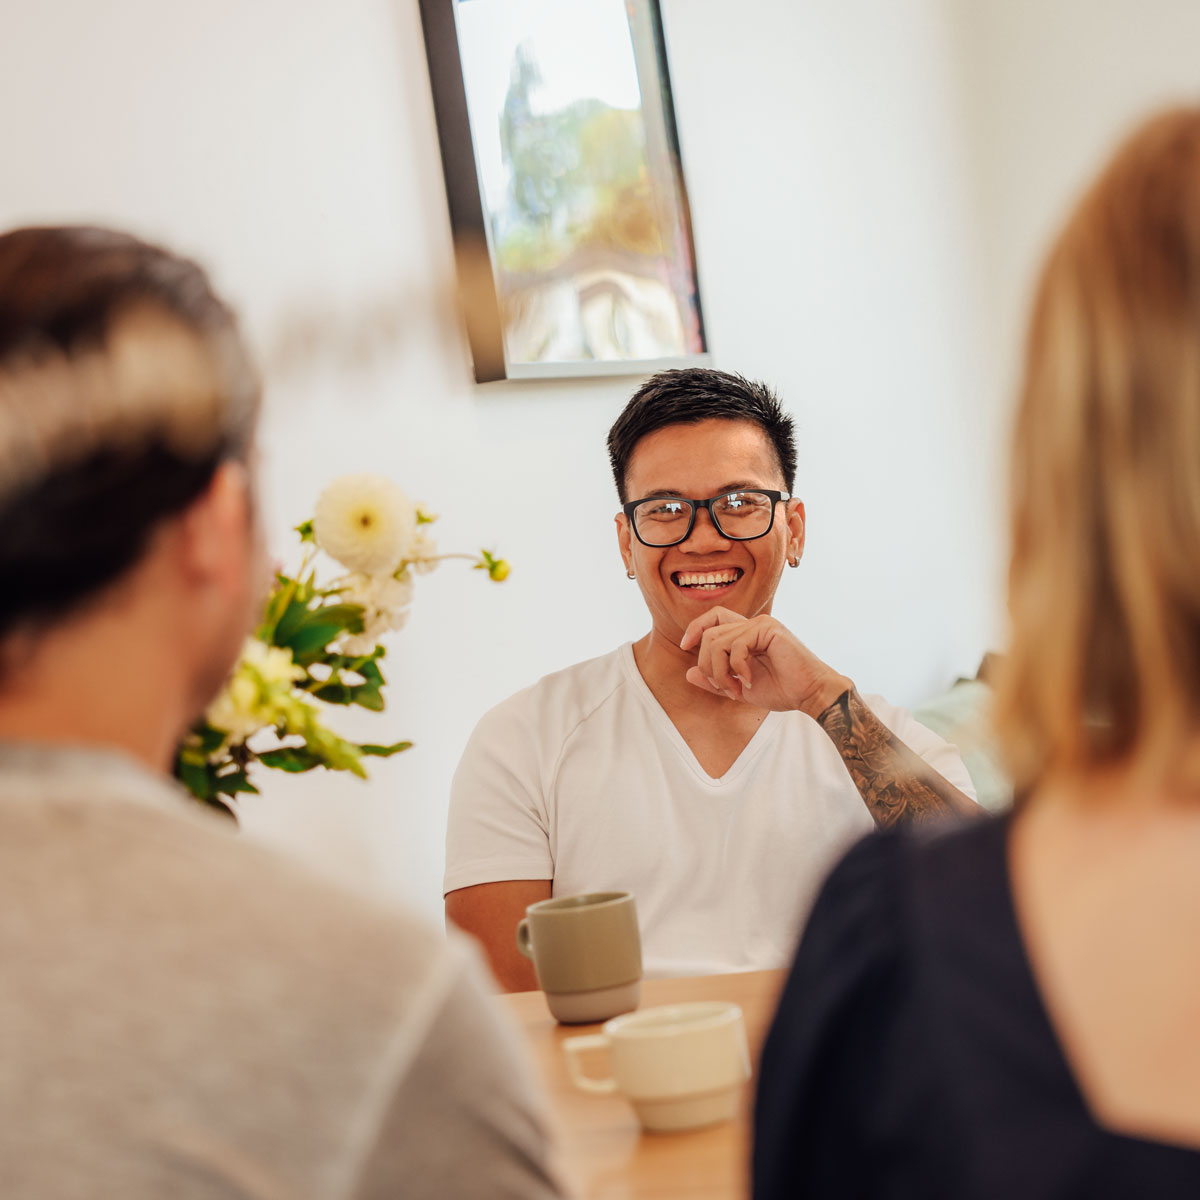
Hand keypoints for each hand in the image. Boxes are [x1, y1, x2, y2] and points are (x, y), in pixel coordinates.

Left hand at [679, 607, 852, 717]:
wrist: (811, 694)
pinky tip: (748, 681)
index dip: (695, 628)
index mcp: (747, 634)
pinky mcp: (769, 629)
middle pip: (709, 633)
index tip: (684, 646)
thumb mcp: (740, 688)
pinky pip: (736, 646)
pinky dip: (736, 668)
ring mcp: (761, 624)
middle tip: (724, 687)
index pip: (713, 618)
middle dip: (707, 665)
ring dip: (720, 671)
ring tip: (736, 688)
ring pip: (717, 641)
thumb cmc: (782, 690)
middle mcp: (753, 624)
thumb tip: (689, 673)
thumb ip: (716, 680)